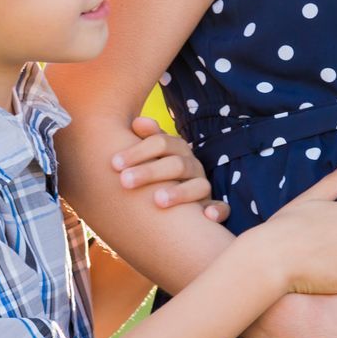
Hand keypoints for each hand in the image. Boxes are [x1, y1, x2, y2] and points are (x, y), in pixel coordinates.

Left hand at [112, 116, 226, 222]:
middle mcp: (192, 167)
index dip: (137, 151)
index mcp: (176, 151)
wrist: (172, 195)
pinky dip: (217, 211)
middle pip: (177, 164)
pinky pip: (222, 208)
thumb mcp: (149, 153)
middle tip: (125, 181)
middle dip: (150, 172)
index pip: (161, 143)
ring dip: (180, 192)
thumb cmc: (154, 173)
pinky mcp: (212, 208)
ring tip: (158, 201)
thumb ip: (144, 138)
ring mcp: (202, 187)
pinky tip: (207, 216)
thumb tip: (138, 121)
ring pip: (199, 186)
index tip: (114, 163)